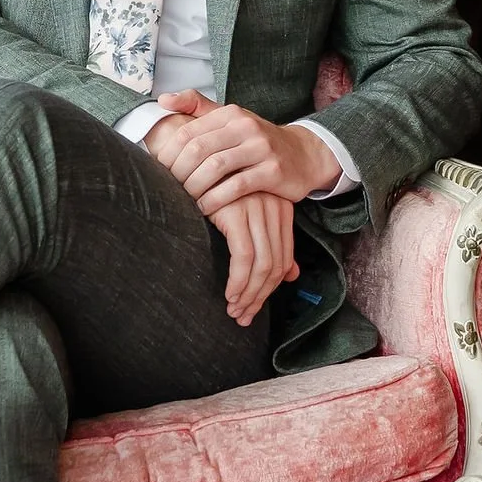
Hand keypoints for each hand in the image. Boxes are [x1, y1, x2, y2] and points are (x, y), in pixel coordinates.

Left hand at [155, 99, 337, 214]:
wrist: (304, 154)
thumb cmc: (258, 141)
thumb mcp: (231, 119)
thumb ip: (197, 106)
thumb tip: (163, 100)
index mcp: (231, 113)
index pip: (188, 131)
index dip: (168, 153)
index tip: (158, 171)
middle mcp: (246, 126)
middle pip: (198, 149)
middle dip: (178, 172)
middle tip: (167, 188)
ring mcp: (261, 148)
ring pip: (215, 167)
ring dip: (193, 187)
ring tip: (183, 200)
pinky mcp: (273, 172)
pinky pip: (236, 187)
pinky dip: (215, 199)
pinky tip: (204, 209)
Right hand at [212, 192, 299, 323]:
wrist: (190, 165)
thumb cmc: (215, 193)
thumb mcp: (248, 216)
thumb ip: (272, 243)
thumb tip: (292, 275)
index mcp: (282, 209)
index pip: (284, 258)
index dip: (271, 288)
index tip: (254, 307)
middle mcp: (274, 207)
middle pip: (275, 264)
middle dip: (260, 296)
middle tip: (244, 316)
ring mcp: (257, 208)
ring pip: (262, 264)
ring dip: (249, 294)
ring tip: (235, 310)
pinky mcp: (237, 211)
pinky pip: (244, 257)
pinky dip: (239, 280)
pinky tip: (230, 294)